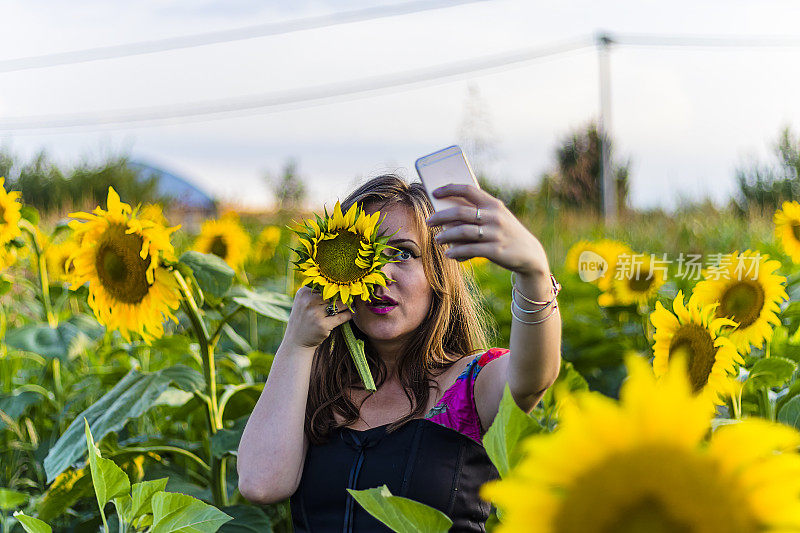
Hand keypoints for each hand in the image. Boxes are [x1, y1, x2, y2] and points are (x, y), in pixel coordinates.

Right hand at [283, 286, 352, 348]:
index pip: (325, 285)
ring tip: (351, 305)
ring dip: (348, 305)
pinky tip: (349, 314)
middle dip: (343, 296)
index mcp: (303, 293)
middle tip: (351, 297)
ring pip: (340, 304)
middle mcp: (308, 302)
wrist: (296, 341)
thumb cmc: (303, 319)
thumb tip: (336, 283)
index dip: (335, 287)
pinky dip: (348, 315)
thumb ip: (315, 292)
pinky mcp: (323, 325)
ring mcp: (315, 314)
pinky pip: (342, 316)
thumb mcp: (303, 302)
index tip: (342, 289)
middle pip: (334, 294)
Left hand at [425, 184, 549, 275]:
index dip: (449, 189)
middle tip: (429, 221)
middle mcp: (494, 216)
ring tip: (437, 239)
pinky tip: (449, 254)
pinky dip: (457, 252)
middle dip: (441, 216)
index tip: (434, 192)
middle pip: (460, 212)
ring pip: (463, 231)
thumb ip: (476, 215)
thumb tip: (446, 220)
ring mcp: (495, 233)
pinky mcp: (496, 250)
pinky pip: (470, 250)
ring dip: (446, 235)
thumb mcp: (496, 218)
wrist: (529, 254)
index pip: (468, 190)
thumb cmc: (505, 233)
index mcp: (493, 204)